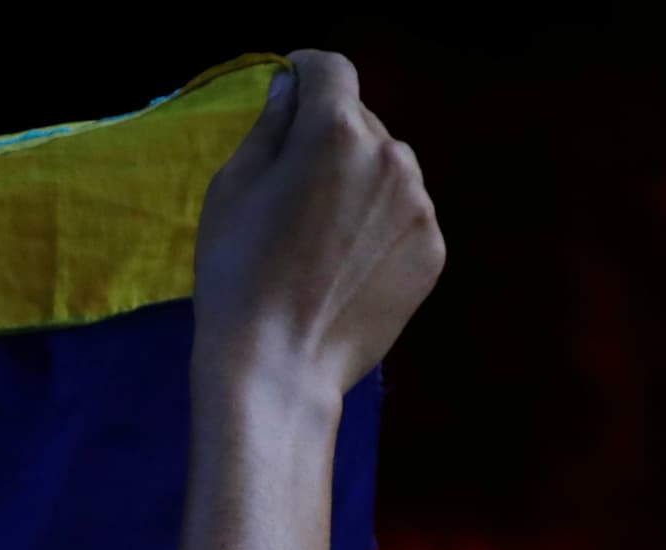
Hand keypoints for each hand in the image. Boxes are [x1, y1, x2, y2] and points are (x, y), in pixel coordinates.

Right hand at [190, 53, 444, 402]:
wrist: (278, 364)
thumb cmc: (238, 272)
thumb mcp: (232, 187)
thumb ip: (270, 126)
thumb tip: (291, 86)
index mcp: (336, 130)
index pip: (332, 69)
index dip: (307, 71)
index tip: (293, 87)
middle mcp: (392, 155)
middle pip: (361, 122)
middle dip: (331, 138)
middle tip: (295, 187)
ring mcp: (420, 205)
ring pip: (388, 170)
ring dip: (359, 183)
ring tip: (322, 235)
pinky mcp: (433, 250)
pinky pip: (404, 216)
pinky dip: (379, 227)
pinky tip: (345, 266)